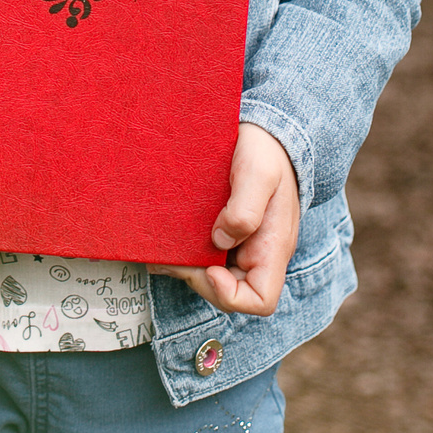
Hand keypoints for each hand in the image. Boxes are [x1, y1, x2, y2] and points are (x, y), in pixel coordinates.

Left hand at [151, 122, 299, 315]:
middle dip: (197, 278)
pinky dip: (183, 252)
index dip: (231, 296)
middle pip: (229, 293)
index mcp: (272, 248)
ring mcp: (240, 245)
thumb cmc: (265, 151)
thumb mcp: (259, 173)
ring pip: (212, 275)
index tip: (210, 268)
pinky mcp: (224, 232)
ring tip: (160, 250)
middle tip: (172, 255)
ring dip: (185, 266)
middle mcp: (256, 253)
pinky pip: (204, 254)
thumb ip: (245, 209)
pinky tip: (163, 240)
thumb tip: (220, 241)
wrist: (262, 131)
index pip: (261, 301)